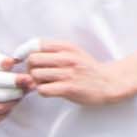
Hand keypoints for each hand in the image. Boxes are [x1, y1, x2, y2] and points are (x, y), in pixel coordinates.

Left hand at [19, 39, 136, 107]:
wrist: (109, 82)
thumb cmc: (88, 68)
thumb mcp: (73, 52)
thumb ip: (53, 50)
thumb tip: (28, 54)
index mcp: (66, 47)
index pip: (36, 44)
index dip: (28, 54)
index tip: (30, 62)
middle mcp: (66, 58)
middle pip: (32, 59)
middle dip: (30, 68)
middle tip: (37, 75)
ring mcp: (68, 73)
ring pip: (35, 75)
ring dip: (36, 82)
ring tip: (46, 83)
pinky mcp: (69, 88)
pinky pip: (43, 89)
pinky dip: (43, 91)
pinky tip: (51, 91)